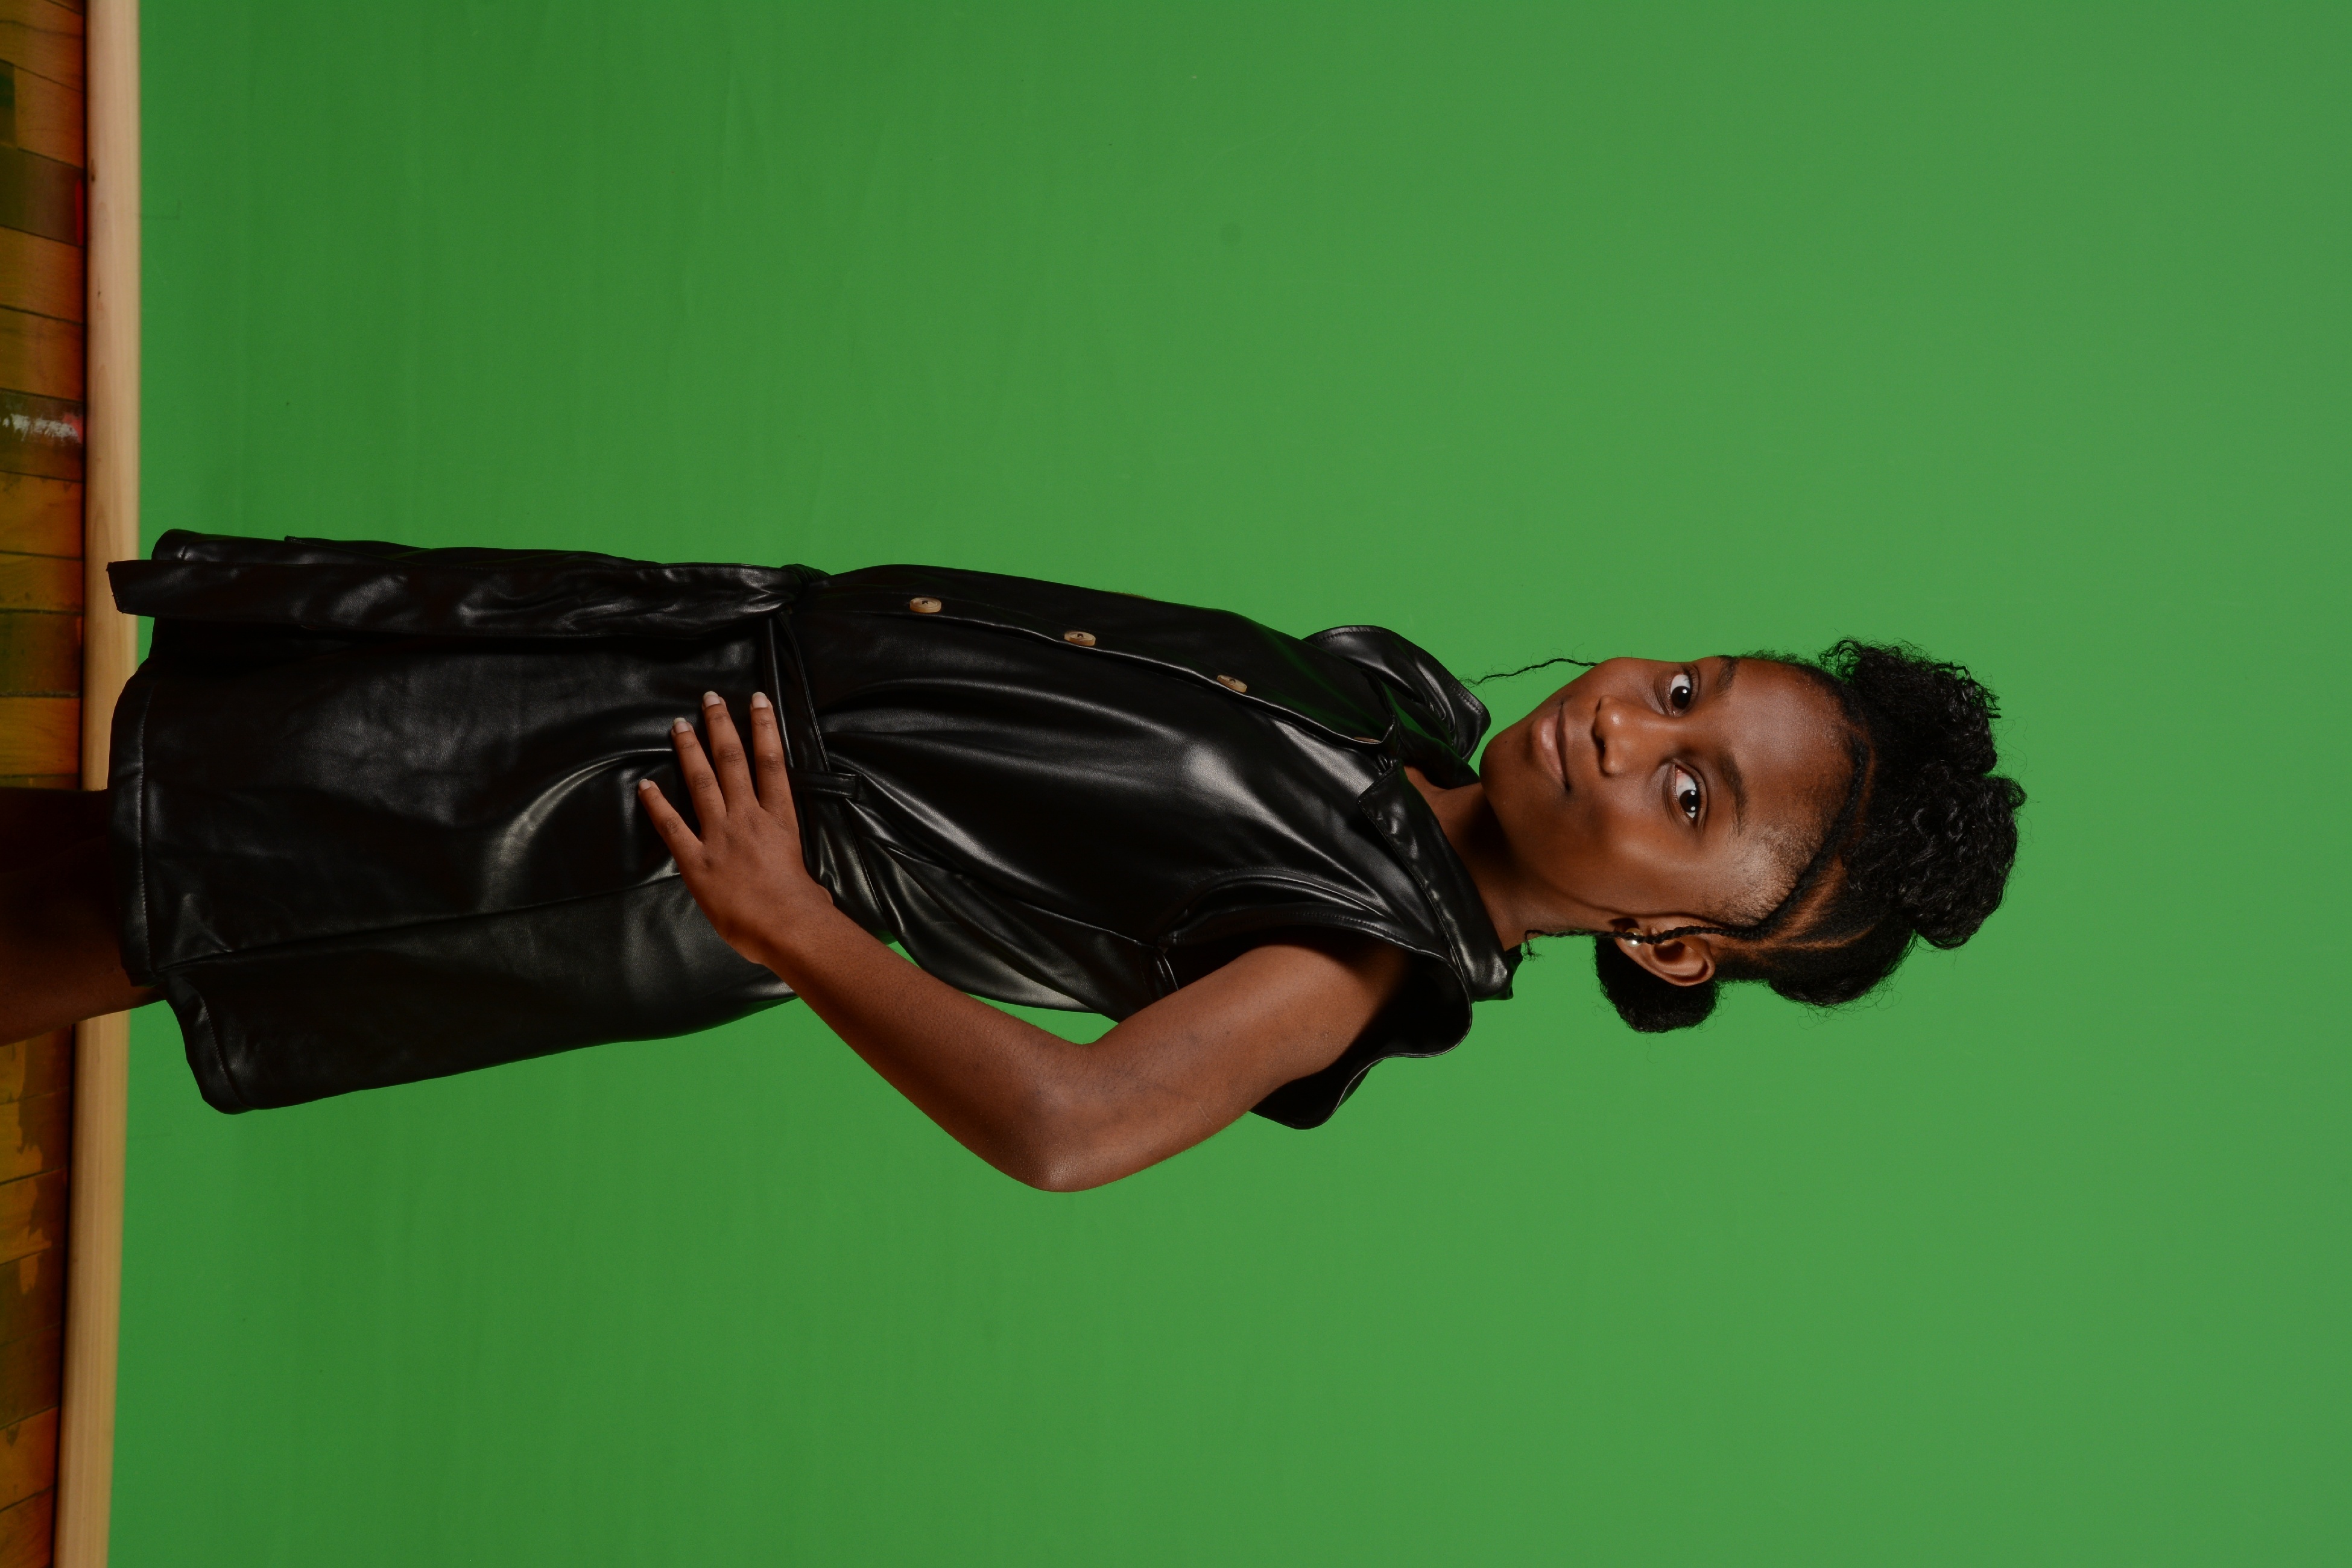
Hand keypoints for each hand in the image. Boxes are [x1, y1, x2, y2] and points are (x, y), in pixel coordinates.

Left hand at [637, 691, 831, 967]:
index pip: (771, 762)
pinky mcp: (697, 861)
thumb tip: (810, 889)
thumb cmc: (805, 909)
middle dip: (720, 726)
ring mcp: (721, 837)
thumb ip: (801, 874)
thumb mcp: (810, 881)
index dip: (764, 727)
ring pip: (702, 782)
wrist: (788, 926)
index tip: (757, 701)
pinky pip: (672, 826)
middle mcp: (749, 818)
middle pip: (733, 761)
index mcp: (779, 819)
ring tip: (679, 725)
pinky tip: (645, 785)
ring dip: (690, 751)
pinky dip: (657, 804)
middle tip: (709, 699)